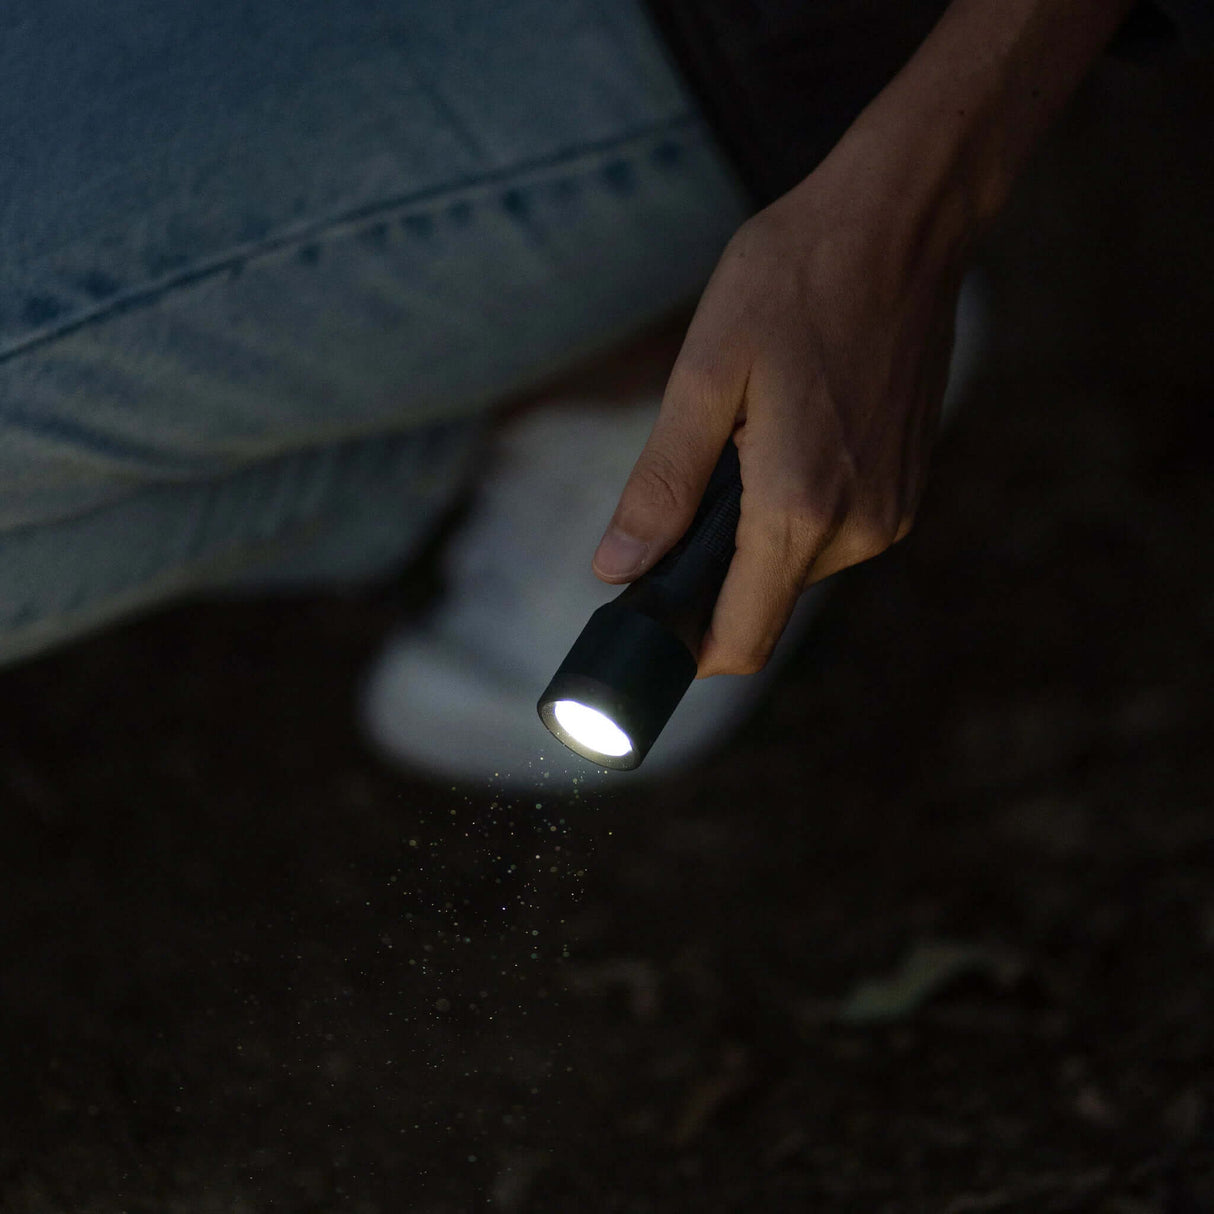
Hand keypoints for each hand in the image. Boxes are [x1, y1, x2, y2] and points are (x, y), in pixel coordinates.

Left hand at [592, 165, 966, 677]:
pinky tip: (788, 430)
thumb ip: (661, 487)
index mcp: (800, 509)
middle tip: (689, 482)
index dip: (686, 654)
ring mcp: (892, 511)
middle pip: (761, 602)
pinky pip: (832, 531)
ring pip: (796, 566)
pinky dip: (794, 506)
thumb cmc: (796, 280)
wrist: (903, 222)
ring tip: (746, 436)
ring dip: (754, 530)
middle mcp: (858, 529)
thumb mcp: (706, 375)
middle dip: (711, 570)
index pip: (740, 640)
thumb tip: (617, 570)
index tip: (644, 633)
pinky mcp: (906, 487)